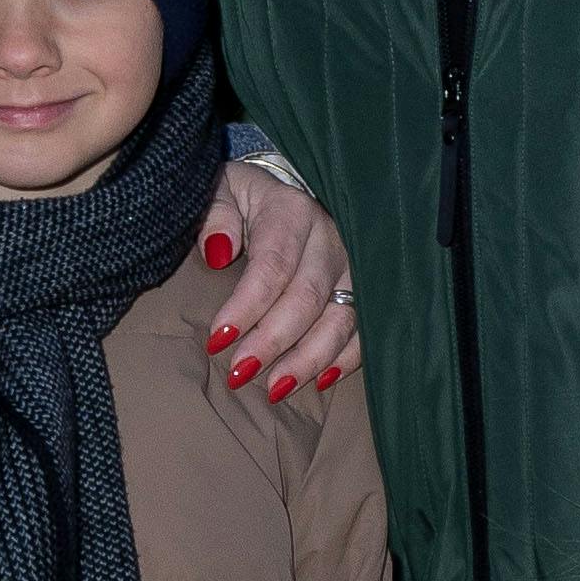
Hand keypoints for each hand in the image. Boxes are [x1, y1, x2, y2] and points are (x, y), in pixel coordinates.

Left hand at [203, 163, 359, 402]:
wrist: (288, 194)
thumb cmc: (245, 200)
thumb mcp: (223, 192)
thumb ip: (215, 216)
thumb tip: (217, 253)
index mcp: (292, 212)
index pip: (271, 266)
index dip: (246, 307)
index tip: (217, 339)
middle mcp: (329, 239)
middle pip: (307, 298)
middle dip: (273, 341)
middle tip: (240, 373)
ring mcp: (352, 267)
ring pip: (341, 320)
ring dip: (309, 359)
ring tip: (275, 388)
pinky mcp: (364, 289)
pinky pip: (364, 329)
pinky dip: (347, 358)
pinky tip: (321, 381)